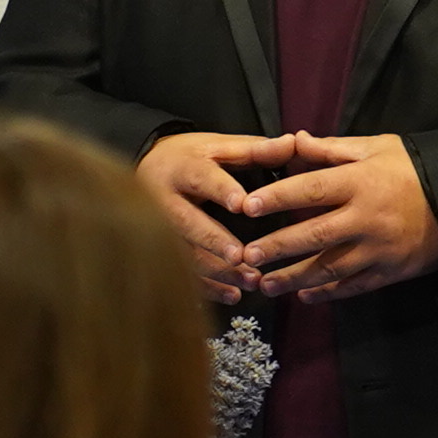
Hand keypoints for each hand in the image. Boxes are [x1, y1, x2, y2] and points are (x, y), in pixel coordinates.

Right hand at [136, 131, 296, 297]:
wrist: (144, 166)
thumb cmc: (191, 157)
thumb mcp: (219, 146)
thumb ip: (256, 149)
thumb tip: (294, 141)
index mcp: (184, 169)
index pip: (204, 178)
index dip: (222, 191)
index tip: (243, 204)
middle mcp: (165, 200)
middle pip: (188, 223)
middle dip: (215, 241)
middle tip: (242, 257)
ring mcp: (159, 229)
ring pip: (185, 253)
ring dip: (218, 271)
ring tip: (251, 281)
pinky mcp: (160, 249)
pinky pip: (181, 272)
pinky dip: (208, 287)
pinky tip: (233, 296)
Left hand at [235, 132, 437, 301]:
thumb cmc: (413, 170)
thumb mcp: (377, 148)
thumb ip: (332, 148)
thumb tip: (292, 141)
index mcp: (361, 182)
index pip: (312, 189)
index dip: (278, 197)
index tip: (247, 206)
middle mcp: (367, 217)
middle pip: (314, 234)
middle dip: (277, 247)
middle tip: (246, 255)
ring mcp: (379, 248)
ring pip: (330, 268)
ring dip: (294, 278)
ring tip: (265, 284)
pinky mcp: (391, 271)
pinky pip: (354, 286)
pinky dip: (328, 294)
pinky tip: (305, 297)